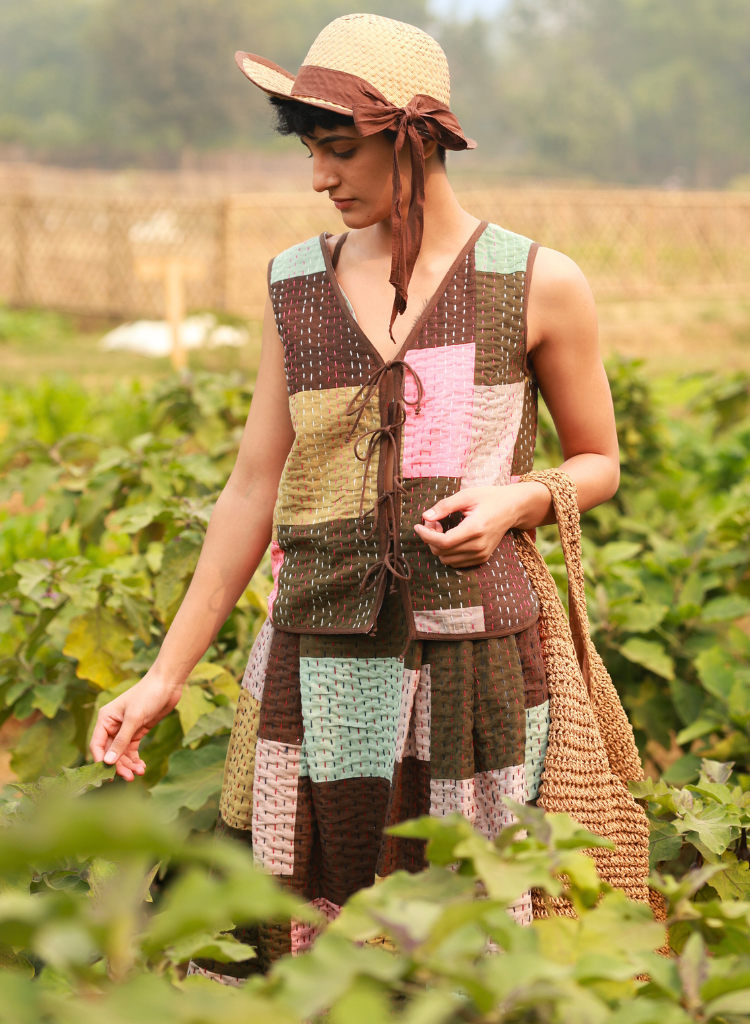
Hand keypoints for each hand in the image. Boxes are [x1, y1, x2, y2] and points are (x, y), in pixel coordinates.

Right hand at [89, 670, 182, 781]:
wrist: (168, 684)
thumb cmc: (148, 695)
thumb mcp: (134, 719)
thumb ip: (121, 741)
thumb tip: (107, 761)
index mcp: (105, 719)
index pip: (97, 745)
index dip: (101, 760)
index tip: (109, 775)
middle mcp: (112, 725)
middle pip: (111, 752)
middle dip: (119, 765)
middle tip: (130, 777)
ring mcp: (125, 729)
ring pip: (122, 753)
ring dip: (129, 764)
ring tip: (140, 772)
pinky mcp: (137, 731)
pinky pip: (132, 750)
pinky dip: (135, 759)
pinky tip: (141, 767)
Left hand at [414, 483, 545, 567]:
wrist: (512, 508)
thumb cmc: (489, 498)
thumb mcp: (466, 495)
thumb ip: (444, 506)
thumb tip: (425, 517)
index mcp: (475, 529)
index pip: (442, 542)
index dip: (426, 535)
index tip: (418, 525)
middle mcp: (479, 546)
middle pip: (442, 552)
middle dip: (431, 537)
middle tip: (433, 521)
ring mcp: (482, 554)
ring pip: (447, 560)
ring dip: (438, 545)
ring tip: (442, 528)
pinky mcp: (482, 558)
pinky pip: (456, 562)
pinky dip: (448, 552)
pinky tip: (451, 536)